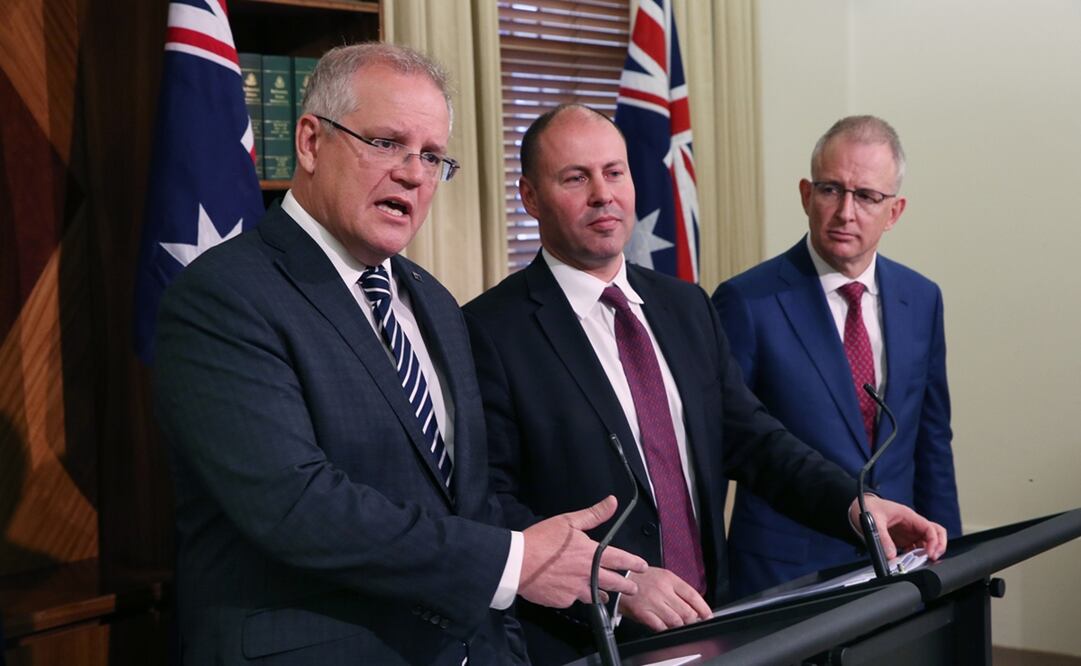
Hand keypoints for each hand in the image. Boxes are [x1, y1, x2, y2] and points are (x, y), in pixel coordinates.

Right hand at [518, 495, 647, 607]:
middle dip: (626, 585)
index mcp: (591, 554)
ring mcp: (576, 590)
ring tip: (606, 595)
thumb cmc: (542, 539)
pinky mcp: (563, 601)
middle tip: (633, 588)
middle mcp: (587, 574)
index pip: (620, 560)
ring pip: (595, 595)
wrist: (517, 563)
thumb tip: (612, 502)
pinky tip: (573, 593)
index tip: (643, 566)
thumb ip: (593, 514)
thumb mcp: (568, 521)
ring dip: (603, 594)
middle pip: (614, 583)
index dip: (634, 563)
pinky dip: (575, 596)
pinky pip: (573, 600)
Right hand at [619, 566, 711, 631]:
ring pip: (676, 621)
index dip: (703, 608)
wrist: (618, 579)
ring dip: (680, 626)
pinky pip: (660, 627)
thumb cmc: (641, 578)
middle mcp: (662, 590)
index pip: (693, 595)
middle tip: (692, 622)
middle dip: (693, 620)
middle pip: (687, 611)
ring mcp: (653, 602)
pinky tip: (666, 627)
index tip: (708, 615)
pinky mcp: (643, 613)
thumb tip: (694, 605)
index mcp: (669, 579)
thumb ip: (677, 589)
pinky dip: (666, 629)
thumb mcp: (662, 576)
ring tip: (679, 625)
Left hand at [848, 495, 947, 560]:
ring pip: (927, 543)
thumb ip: (883, 538)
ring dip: (927, 553)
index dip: (934, 542)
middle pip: (935, 534)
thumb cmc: (868, 507)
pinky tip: (910, 561)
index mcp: (909, 516)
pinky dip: (916, 556)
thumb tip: (891, 555)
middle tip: (932, 558)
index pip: (930, 528)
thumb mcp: (874, 521)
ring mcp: (908, 533)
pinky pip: (915, 549)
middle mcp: (912, 524)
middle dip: (938, 546)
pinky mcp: (903, 540)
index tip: (930, 554)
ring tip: (922, 563)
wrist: (858, 507)